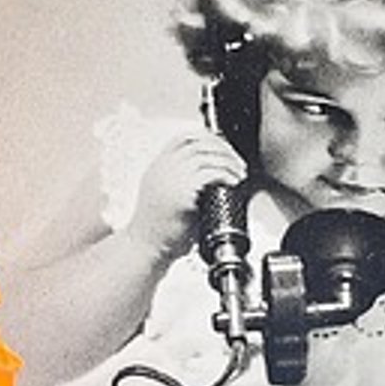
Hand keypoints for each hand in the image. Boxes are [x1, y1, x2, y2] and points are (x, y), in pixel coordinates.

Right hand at [126, 128, 246, 258]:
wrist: (145, 248)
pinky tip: (233, 182)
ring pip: (207, 155)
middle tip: (237, 161)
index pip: (184, 137)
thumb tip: (211, 174)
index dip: (207, 138)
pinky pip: (210, 173)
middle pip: (198, 142)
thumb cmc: (158, 229)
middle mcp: (163, 168)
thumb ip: (181, 181)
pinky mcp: (181, 192)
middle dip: (224, 148)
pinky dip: (226, 174)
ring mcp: (171, 178)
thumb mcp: (164, 195)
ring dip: (229, 161)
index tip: (223, 148)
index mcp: (158, 167)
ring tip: (239, 173)